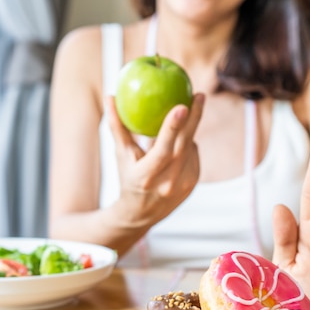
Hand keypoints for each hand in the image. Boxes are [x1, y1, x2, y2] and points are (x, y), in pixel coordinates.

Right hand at [107, 93, 204, 226]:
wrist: (140, 214)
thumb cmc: (127, 178)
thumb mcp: (120, 155)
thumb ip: (116, 126)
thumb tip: (109, 96)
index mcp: (146, 176)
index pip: (163, 150)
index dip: (172, 128)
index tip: (182, 106)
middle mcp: (168, 183)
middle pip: (185, 145)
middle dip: (195, 118)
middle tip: (199, 95)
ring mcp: (183, 185)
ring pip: (190, 147)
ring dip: (188, 130)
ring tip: (185, 114)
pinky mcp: (193, 184)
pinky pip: (193, 154)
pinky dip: (187, 143)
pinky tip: (181, 138)